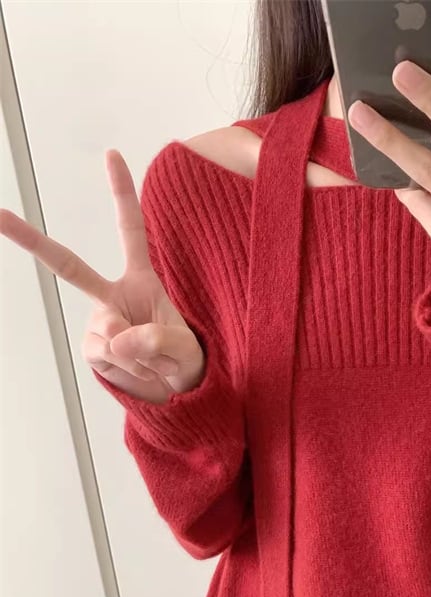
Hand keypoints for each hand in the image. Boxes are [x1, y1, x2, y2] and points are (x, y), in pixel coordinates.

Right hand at [0, 150, 203, 403]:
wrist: (178, 393)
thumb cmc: (184, 359)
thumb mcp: (185, 348)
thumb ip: (157, 339)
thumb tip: (117, 335)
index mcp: (140, 280)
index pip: (130, 230)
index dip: (121, 193)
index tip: (112, 155)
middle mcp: (112, 296)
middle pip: (68, 265)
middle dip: (30, 241)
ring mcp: (98, 322)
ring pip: (108, 332)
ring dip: (139, 354)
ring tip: (155, 362)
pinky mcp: (92, 349)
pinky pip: (106, 356)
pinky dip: (129, 368)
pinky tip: (139, 370)